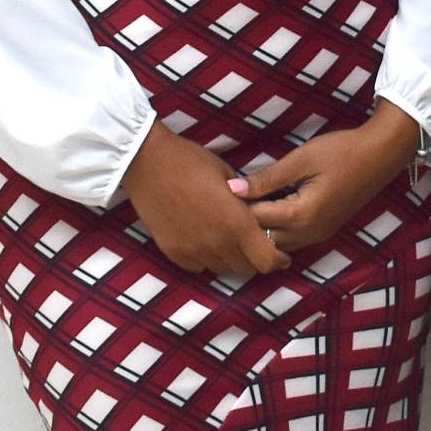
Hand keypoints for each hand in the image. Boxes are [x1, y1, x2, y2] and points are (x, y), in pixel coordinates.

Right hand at [120, 122, 289, 277]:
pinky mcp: (173, 253)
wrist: (147, 163)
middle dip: (255, 260)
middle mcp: (217, 244)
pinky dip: (207, 258)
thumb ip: (245, 200)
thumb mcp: (228, 175)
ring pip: (222, 270)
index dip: (278, 261)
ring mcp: (193, 251)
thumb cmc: (191, 161)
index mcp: (236, 223)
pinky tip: (206, 239)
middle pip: (246, 269)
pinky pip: (199, 266)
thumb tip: (255, 211)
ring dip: (231, 259)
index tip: (282, 255)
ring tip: (229, 240)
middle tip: (255, 245)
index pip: (266, 261)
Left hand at [235, 101, 417, 254]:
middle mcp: (308, 233)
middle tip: (231, 200)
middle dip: (246, 223)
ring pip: (277, 245)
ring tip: (248, 204)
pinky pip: (291, 241)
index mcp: (301, 215)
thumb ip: (267, 178)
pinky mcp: (324, 231)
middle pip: (263, 240)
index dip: (236, 207)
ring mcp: (318, 235)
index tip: (222, 191)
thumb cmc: (341, 151)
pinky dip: (276, 230)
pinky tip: (269, 209)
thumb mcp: (301, 159)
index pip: (255, 220)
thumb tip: (232, 189)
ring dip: (261, 229)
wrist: (381, 155)